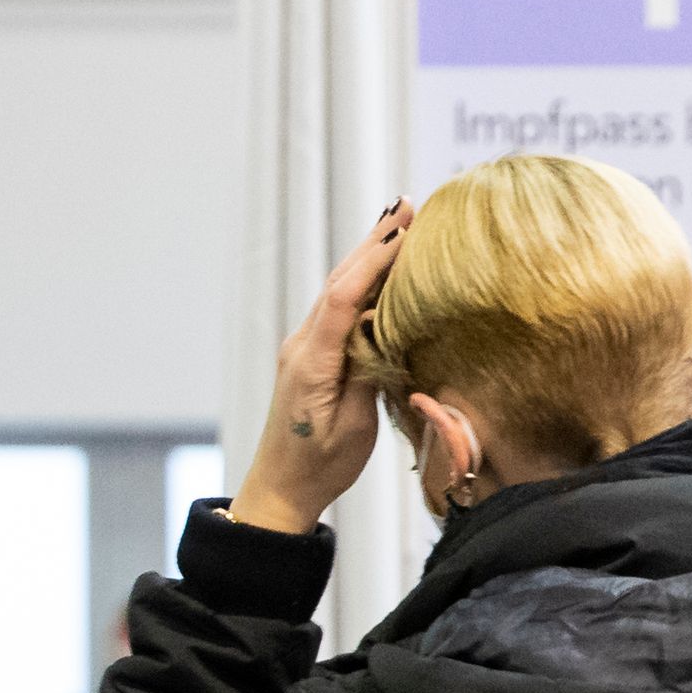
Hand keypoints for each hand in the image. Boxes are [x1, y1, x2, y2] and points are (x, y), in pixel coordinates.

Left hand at [230, 200, 412, 535]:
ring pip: (339, 290)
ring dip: (369, 255)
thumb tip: (383, 327)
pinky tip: (382, 268)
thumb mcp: (354, 426)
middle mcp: (303, 346)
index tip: (405, 230)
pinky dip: (362, 281)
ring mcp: (305, 348)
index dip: (373, 261)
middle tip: (409, 204)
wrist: (282, 488)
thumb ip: (367, 372)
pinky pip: (338, 308)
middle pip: (340, 281)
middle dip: (375, 242)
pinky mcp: (312, 355)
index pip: (342, 298)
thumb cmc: (320, 466)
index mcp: (312, 362)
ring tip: (401, 221)